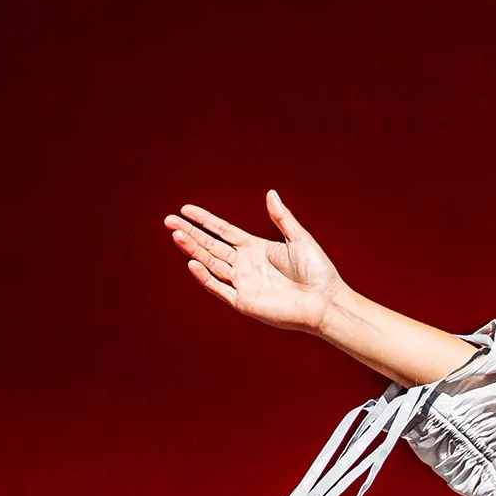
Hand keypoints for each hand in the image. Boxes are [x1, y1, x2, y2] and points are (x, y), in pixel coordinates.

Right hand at [167, 190, 344, 334]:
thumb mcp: (299, 238)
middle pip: (211, 246)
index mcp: (256, 249)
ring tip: (176, 235)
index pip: (223, 232)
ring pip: (211, 263)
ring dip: (193, 250)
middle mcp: (246, 265)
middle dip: (190, 233)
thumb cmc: (318, 272)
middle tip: (169, 221)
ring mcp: (243, 283)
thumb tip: (270, 193)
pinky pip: (219, 288)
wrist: (327, 301)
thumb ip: (282, 217)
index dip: (205, 221)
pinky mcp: (244, 302)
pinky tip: (192, 263)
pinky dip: (205, 277)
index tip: (186, 210)